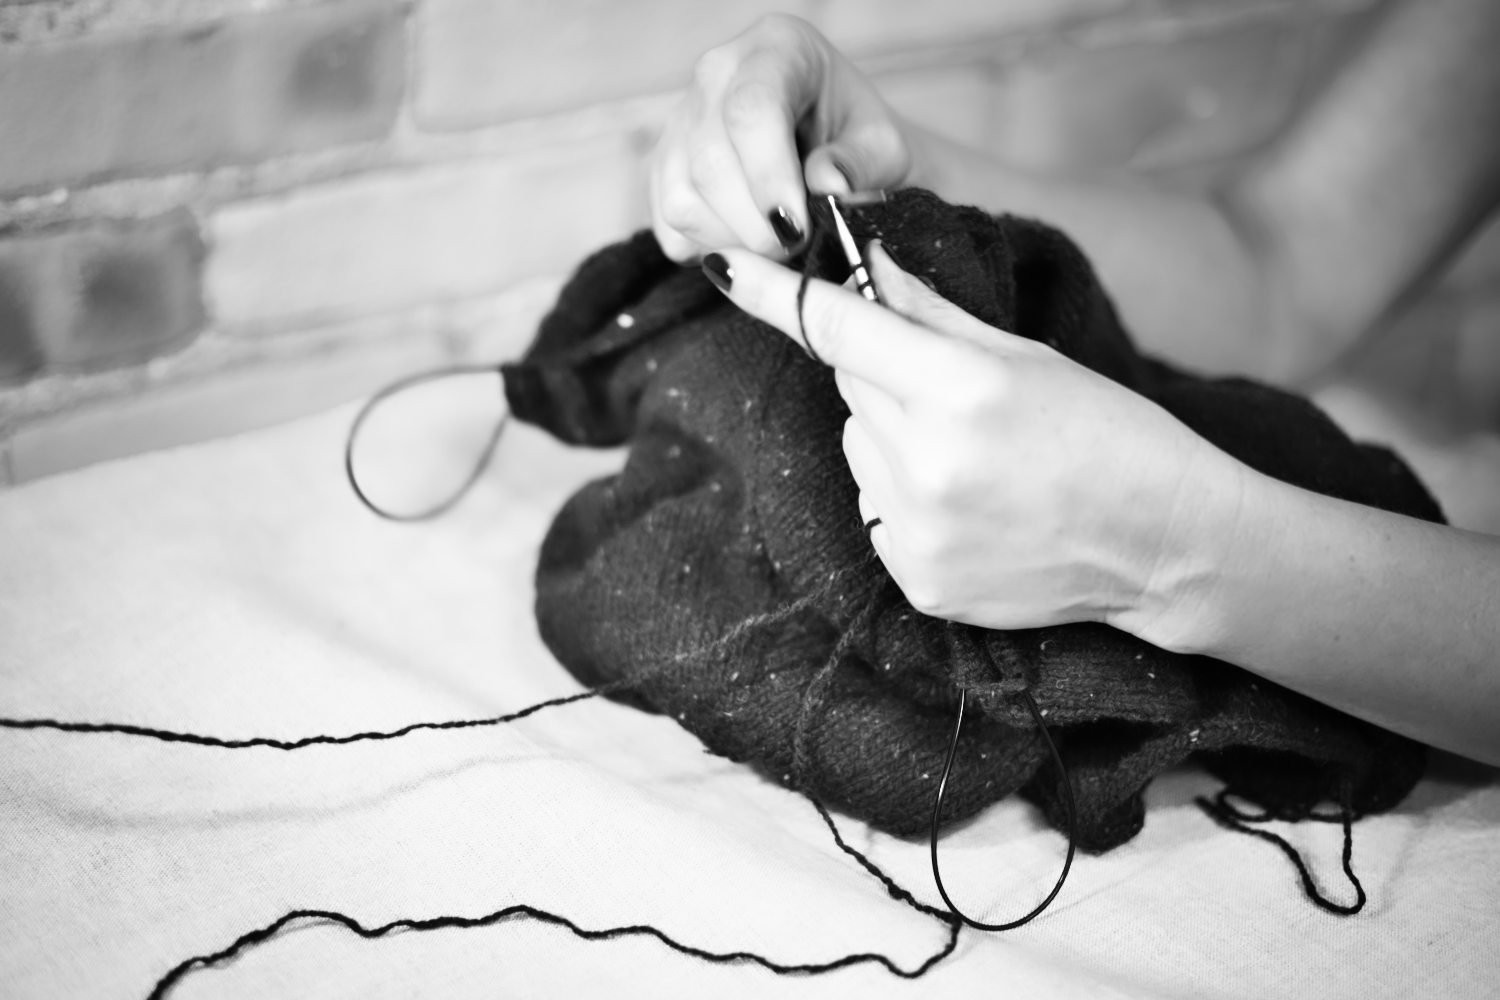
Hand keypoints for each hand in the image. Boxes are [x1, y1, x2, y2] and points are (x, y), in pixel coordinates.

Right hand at [651, 15, 912, 261]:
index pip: (751, 109)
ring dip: (733, 242)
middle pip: (711, 162)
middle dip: (755, 225)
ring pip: (682, 200)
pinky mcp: (663, 166)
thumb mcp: (883, 148)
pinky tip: (748, 240)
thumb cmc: (861, 141)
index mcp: (777, 49)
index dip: (768, 177)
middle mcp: (717, 74)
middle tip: (797, 247)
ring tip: (778, 245)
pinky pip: (669, 224)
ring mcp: (681, 120)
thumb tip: (826, 186)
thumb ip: (860, 164)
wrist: (838, 146)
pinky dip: (709, 248)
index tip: (796, 229)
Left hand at [702, 244, 1247, 638]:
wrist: (1165, 544)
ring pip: (857, 450)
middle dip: (885, 379)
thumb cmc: (1109, 433)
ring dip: (892, 441)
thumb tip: (862, 263)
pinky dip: (904, 498)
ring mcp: (918, 530)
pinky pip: (874, 509)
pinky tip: (971, 505)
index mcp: (960, 388)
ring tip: (976, 460)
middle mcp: (927, 462)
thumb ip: (930, 312)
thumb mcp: (1025, 356)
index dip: (774, 293)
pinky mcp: (917, 581)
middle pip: (850, 390)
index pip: (839, 328)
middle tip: (957, 395)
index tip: (718, 264)